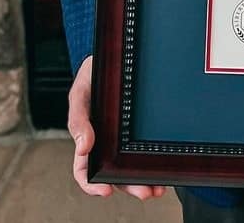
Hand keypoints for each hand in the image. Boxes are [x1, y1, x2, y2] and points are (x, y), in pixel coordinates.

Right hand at [68, 55, 166, 200]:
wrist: (118, 53)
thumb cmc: (94, 73)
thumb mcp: (81, 91)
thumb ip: (78, 118)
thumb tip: (82, 147)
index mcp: (88, 136)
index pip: (84, 169)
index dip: (92, 184)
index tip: (105, 191)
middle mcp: (107, 141)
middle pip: (114, 174)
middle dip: (129, 186)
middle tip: (145, 191)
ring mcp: (125, 136)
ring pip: (133, 167)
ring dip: (144, 180)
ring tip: (158, 187)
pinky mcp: (142, 129)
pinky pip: (147, 149)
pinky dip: (155, 163)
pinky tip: (165, 169)